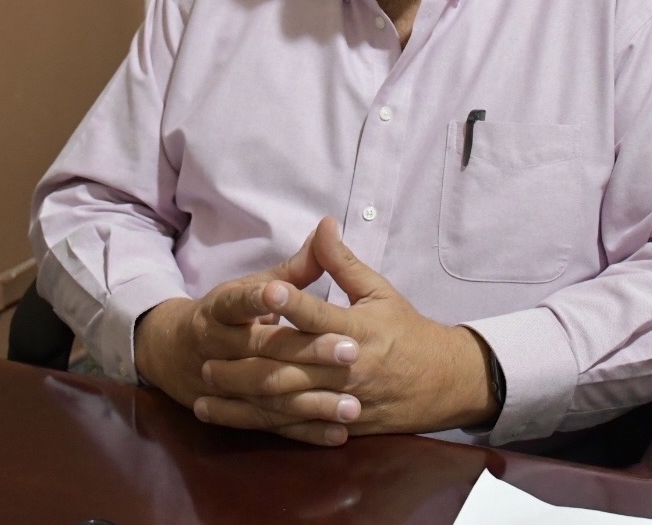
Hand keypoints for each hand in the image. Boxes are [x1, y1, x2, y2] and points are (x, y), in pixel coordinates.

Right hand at [135, 227, 359, 441]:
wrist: (174, 352)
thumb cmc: (229, 312)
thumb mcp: (253, 284)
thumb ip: (294, 268)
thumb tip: (328, 229)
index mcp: (219, 309)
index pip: (238, 302)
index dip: (259, 298)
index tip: (284, 292)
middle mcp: (217, 347)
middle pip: (262, 350)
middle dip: (307, 351)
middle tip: (352, 350)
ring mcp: (225, 384)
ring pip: (269, 393)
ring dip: (312, 400)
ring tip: (353, 404)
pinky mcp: (239, 412)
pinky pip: (273, 425)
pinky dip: (306, 431)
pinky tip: (338, 433)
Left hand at [196, 217, 498, 440]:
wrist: (444, 382)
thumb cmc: (407, 330)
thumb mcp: (380, 290)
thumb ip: (343, 262)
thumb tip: (323, 225)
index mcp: (359, 331)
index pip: (319, 316)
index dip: (293, 302)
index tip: (265, 290)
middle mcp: (348, 368)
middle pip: (293, 364)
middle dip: (250, 359)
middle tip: (210, 352)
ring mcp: (343, 400)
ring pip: (286, 400)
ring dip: (243, 396)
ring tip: (207, 385)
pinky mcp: (339, 423)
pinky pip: (292, 426)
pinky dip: (257, 422)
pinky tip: (224, 416)